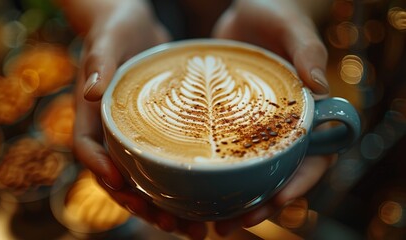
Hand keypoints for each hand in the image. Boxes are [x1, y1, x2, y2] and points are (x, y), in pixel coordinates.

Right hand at [58, 0, 207, 238]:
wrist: (134, 23)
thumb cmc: (115, 28)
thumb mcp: (107, 39)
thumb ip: (99, 61)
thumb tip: (91, 91)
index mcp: (92, 114)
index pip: (87, 149)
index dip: (100, 170)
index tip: (121, 186)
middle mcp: (111, 131)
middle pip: (120, 179)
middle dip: (142, 205)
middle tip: (171, 224)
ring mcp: (135, 135)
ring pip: (145, 180)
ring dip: (166, 207)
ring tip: (195, 228)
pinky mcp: (157, 132)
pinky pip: (166, 164)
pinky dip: (182, 186)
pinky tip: (206, 200)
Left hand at [212, 0, 332, 235]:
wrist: (244, 13)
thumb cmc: (275, 14)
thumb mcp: (292, 26)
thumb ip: (308, 50)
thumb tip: (321, 85)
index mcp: (308, 114)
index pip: (314, 158)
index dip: (300, 184)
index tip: (278, 201)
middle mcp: (282, 128)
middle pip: (279, 177)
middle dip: (261, 204)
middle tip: (235, 222)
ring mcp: (254, 129)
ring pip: (250, 174)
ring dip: (235, 201)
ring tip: (213, 221)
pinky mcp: (229, 124)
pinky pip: (223, 155)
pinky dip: (213, 176)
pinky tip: (194, 191)